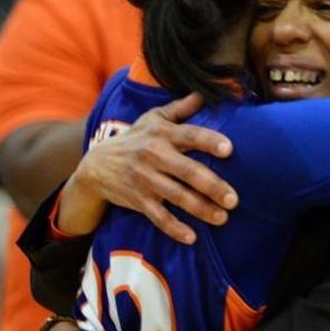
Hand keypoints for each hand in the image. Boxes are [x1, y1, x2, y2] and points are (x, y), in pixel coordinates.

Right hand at [69, 93, 237, 243]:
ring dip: (200, 209)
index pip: (189, 135)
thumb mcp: (153, 119)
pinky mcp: (138, 200)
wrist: (96, 165)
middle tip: (234, 199)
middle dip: (212, 185)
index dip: (208, 141)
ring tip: (223, 218)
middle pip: (187, 171)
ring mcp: (145, 180)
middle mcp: (154, 156)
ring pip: (176, 196)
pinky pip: (158, 217)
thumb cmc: (135, 138)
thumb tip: (203, 93)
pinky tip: (192, 237)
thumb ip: (180, 108)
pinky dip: (174, 228)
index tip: (228, 149)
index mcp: (162, 134)